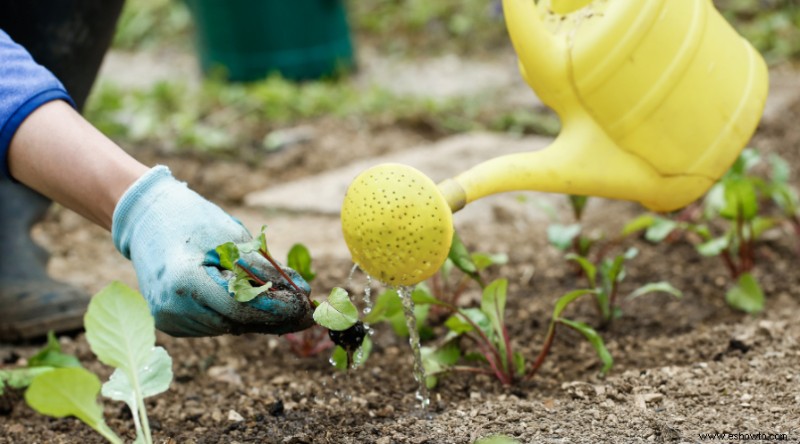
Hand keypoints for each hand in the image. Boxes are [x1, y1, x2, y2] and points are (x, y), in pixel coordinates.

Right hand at [112, 166, 313, 336]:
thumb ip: (266, 268)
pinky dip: (234, 315)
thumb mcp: (233, 238)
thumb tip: (302, 291)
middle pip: (236, 322)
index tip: (306, 307)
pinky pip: (213, 324)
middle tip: (306, 313)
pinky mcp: (170, 323)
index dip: (276, 309)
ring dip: (255, 317)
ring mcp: (168, 319)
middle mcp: (172, 308)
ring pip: (227, 326)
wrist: (147, 219)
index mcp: (184, 282)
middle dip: (273, 317)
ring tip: (280, 302)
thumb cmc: (192, 221)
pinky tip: (246, 300)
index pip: (241, 307)